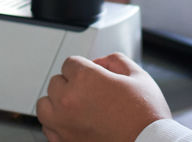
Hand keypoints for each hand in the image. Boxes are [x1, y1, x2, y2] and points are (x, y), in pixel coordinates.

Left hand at [37, 54, 169, 141]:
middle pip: (55, 83)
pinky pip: (48, 130)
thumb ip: (115, 61)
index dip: (84, 68)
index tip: (92, 76)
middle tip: (89, 92)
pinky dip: (56, 125)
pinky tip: (72, 123)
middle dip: (71, 84)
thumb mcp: (138, 76)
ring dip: (56, 103)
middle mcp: (69, 101)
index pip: (69, 63)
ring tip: (74, 106)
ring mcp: (64, 125)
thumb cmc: (146, 116)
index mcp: (84, 79)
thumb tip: (99, 63)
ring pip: (45, 106)